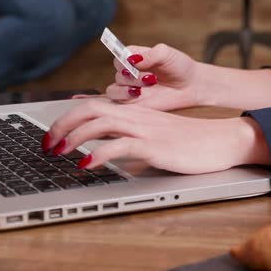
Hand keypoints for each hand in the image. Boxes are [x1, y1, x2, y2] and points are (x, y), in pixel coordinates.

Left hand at [43, 99, 269, 173]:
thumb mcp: (158, 135)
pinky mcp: (156, 147)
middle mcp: (137, 117)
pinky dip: (98, 154)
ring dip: (73, 136)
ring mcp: (146, 130)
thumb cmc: (193, 141)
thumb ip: (134, 136)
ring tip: (58, 152)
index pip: (94, 105)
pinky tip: (86, 164)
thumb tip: (110, 147)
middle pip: (90, 109)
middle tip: (47, 144)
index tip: (53, 133)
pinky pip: (120, 145)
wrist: (223, 140)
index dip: (68, 117)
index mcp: (136, 113)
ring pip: (100, 123)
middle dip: (62, 125)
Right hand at [106, 43, 204, 110]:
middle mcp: (130, 73)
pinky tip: (139, 95)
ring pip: (113, 89)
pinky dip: (124, 98)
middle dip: (132, 76)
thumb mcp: (167, 54)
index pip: (119, 55)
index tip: (138, 63)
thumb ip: (150, 55)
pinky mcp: (133, 104)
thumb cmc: (180, 67)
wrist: (192, 86)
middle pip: (117, 73)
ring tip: (142, 89)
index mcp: (135, 57)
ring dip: (125, 88)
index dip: (125, 60)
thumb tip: (132, 60)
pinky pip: (118, 103)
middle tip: (151, 78)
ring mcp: (130, 89)